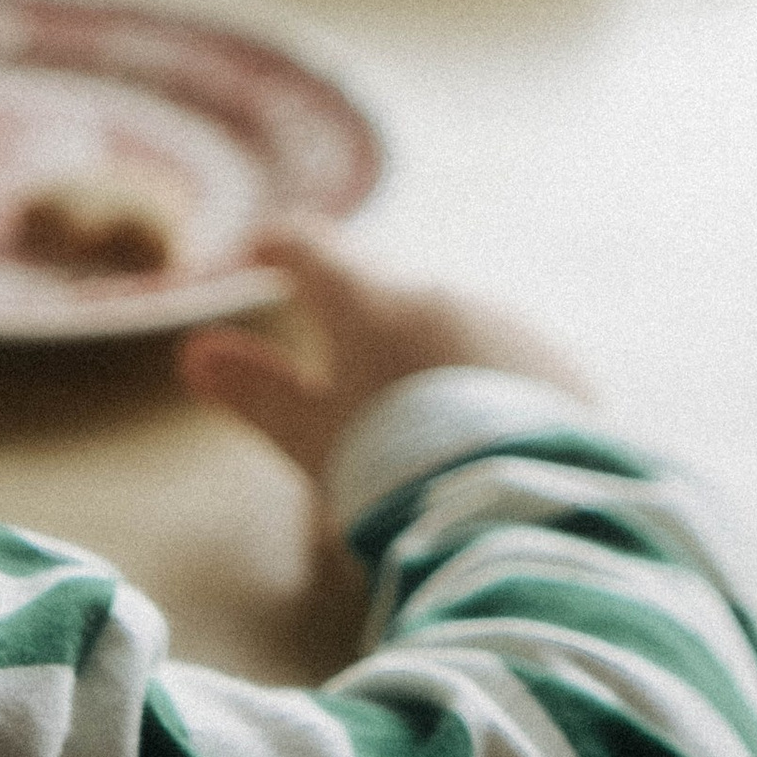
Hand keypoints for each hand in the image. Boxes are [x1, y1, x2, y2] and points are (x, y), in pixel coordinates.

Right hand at [177, 221, 594, 488]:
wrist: (529, 510)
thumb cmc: (399, 471)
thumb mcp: (314, 442)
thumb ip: (256, 393)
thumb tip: (194, 353)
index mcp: (370, 302)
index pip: (309, 247)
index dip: (277, 246)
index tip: (258, 253)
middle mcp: (441, 294)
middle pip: (385, 293)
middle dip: (361, 322)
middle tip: (343, 377)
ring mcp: (508, 324)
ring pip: (450, 326)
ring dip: (428, 357)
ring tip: (422, 428)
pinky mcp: (563, 367)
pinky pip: (507, 360)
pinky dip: (485, 383)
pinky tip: (485, 438)